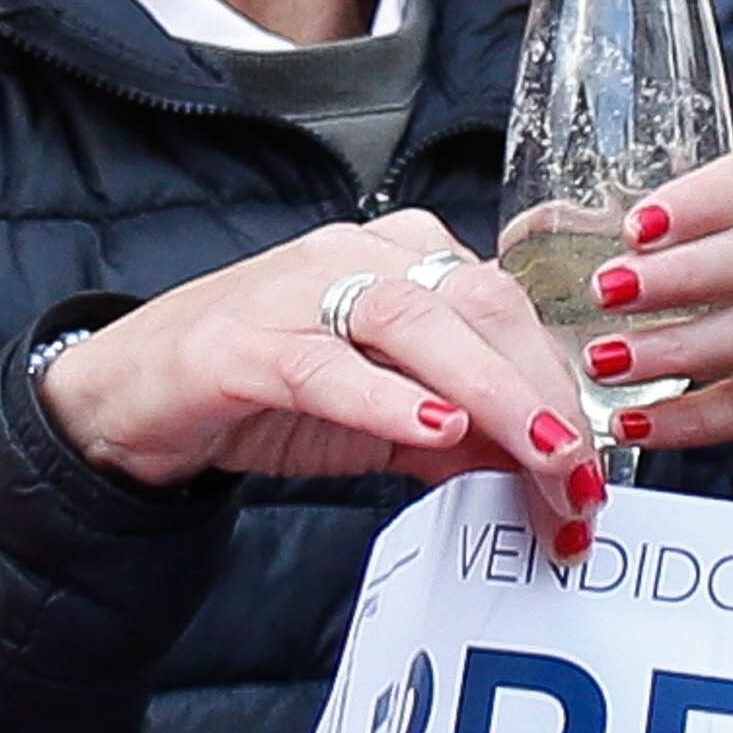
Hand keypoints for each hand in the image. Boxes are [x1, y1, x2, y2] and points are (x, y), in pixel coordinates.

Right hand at [34, 217, 619, 555]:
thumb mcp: (382, 420)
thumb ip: (459, 436)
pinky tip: (432, 432)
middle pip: (478, 303)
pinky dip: (385, 398)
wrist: (136, 398)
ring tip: (537, 449)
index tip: (596, 470)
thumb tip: (544, 473)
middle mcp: (356, 256)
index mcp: (402, 259)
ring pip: (413, 321)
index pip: (508, 308)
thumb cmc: (265, 395)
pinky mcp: (241, 343)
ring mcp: (295, 291)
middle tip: (582, 476)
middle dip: (543, 392)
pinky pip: (325, 364)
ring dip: (488, 390)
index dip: (562, 385)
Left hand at [576, 146, 732, 489]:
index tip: (634, 228)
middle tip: (606, 293)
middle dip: (680, 275)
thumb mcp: (723, 259)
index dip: (697, 203)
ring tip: (607, 362)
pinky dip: (693, 417)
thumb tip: (544, 235)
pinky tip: (637, 421)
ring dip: (678, 347)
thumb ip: (660, 245)